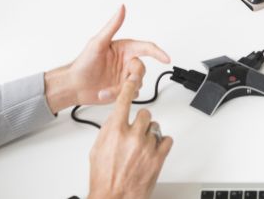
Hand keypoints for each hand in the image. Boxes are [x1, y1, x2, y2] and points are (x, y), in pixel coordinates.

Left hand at [44, 5, 170, 112]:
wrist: (73, 86)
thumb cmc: (82, 63)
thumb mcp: (98, 42)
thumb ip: (112, 25)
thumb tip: (121, 8)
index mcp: (124, 49)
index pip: (146, 48)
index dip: (158, 53)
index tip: (166, 59)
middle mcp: (126, 62)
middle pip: (142, 68)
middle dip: (134, 76)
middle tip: (126, 81)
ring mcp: (124, 76)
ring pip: (137, 83)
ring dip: (123, 88)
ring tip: (108, 89)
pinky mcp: (121, 90)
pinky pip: (129, 94)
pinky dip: (117, 95)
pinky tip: (104, 93)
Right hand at [86, 58, 171, 198]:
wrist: (114, 198)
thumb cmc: (104, 178)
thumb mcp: (97, 149)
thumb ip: (108, 130)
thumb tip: (115, 119)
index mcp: (115, 131)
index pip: (124, 100)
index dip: (130, 86)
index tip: (134, 77)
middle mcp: (132, 135)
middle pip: (145, 113)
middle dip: (141, 121)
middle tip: (136, 133)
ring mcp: (147, 146)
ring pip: (156, 127)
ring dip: (150, 135)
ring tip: (141, 148)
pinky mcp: (159, 157)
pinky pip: (167, 140)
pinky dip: (161, 144)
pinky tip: (153, 151)